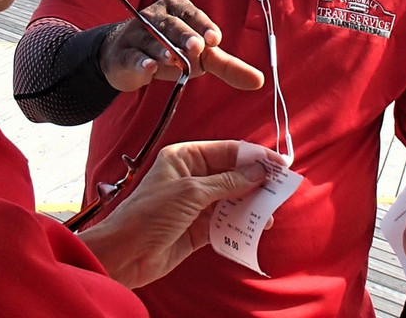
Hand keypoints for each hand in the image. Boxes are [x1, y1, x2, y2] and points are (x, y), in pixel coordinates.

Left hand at [77, 141, 278, 288]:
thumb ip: (227, 183)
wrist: (124, 254)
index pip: (226, 151)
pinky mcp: (197, 228)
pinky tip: (253, 229)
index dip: (253, 157)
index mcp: (185, 157)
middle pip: (232, 175)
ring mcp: (195, 203)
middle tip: (280, 190)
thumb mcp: (191, 193)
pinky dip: (239, 225)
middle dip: (255, 182)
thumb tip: (258, 173)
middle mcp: (191, 177)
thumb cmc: (149, 214)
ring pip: (231, 200)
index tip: (279, 164)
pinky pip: (224, 223)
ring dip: (250, 206)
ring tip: (269, 214)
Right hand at [99, 0, 263, 91]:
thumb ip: (227, 66)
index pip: (193, 15)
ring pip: (151, 40)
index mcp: (177, 8)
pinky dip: (140, 61)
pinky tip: (148, 67)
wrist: (123, 57)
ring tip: (172, 58)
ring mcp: (136, 34)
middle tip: (197, 47)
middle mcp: (156, 16)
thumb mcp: (200, 56)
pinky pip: (132, 56)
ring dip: (162, 49)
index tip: (214, 40)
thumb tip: (259, 81)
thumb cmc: (169, 50)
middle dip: (185, 36)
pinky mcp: (123, 54)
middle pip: (172, 26)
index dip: (204, 26)